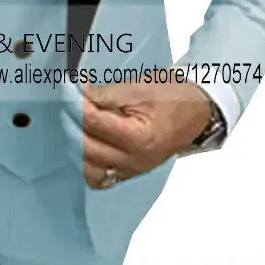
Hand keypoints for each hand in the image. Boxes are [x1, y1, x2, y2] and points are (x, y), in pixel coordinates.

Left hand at [79, 77, 211, 188]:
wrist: (198, 109)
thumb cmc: (173, 95)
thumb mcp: (138, 87)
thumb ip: (104, 94)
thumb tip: (76, 94)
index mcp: (140, 139)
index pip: (94, 123)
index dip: (75, 104)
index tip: (66, 89)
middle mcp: (135, 161)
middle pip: (86, 147)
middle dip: (72, 123)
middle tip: (69, 103)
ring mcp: (132, 170)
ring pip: (88, 168)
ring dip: (77, 144)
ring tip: (76, 122)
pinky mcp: (130, 173)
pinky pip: (99, 176)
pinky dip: (88, 160)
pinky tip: (86, 141)